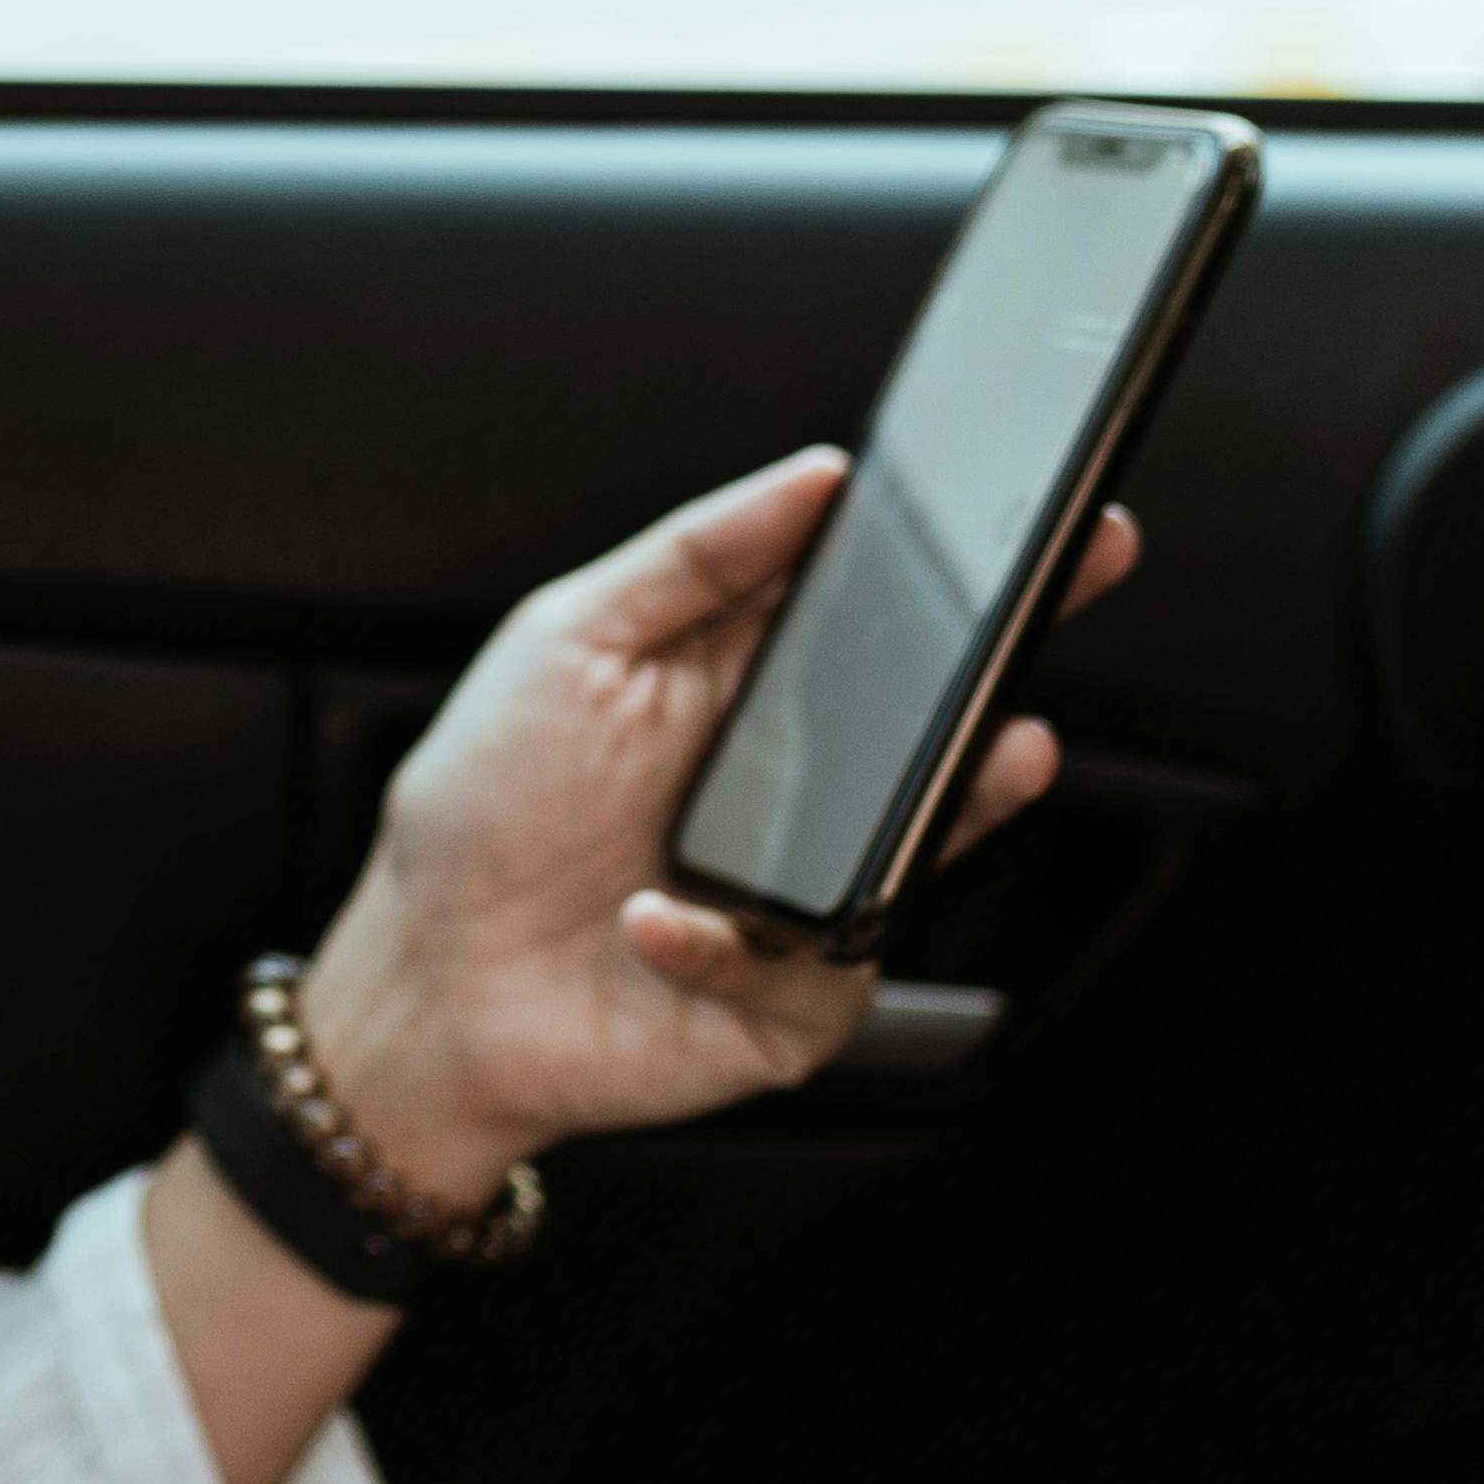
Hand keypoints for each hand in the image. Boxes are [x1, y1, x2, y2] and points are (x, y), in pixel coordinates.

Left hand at [287, 450, 1125, 1205]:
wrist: (430, 985)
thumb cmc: (484, 814)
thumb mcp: (563, 643)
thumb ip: (690, 556)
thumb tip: (813, 480)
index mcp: (745, 691)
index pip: (877, 616)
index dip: (962, 572)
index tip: (1032, 517)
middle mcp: (797, 790)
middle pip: (934, 723)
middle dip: (1005, 663)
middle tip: (1054, 604)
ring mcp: (809, 896)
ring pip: (921, 847)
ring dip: (957, 802)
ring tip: (980, 756)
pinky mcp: (796, 1004)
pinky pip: (817, 969)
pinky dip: (730, 946)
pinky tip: (654, 921)